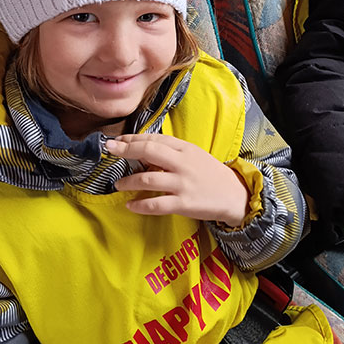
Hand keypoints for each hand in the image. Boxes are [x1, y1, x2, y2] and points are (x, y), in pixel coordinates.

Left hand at [106, 134, 250, 224]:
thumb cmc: (210, 174)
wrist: (234, 195)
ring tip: (117, 184)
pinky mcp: (184, 204)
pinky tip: (130, 205)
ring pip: (148, 179)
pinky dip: (140, 204)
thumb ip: (172, 151)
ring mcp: (183, 184)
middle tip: (109, 150)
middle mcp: (182, 163)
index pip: (154, 139)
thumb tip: (144, 148)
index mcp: (185, 149)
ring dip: (128, 181)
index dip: (133, 139)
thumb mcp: (194, 155)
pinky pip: (156, 204)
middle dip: (125, 150)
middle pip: (148, 152)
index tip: (117, 141)